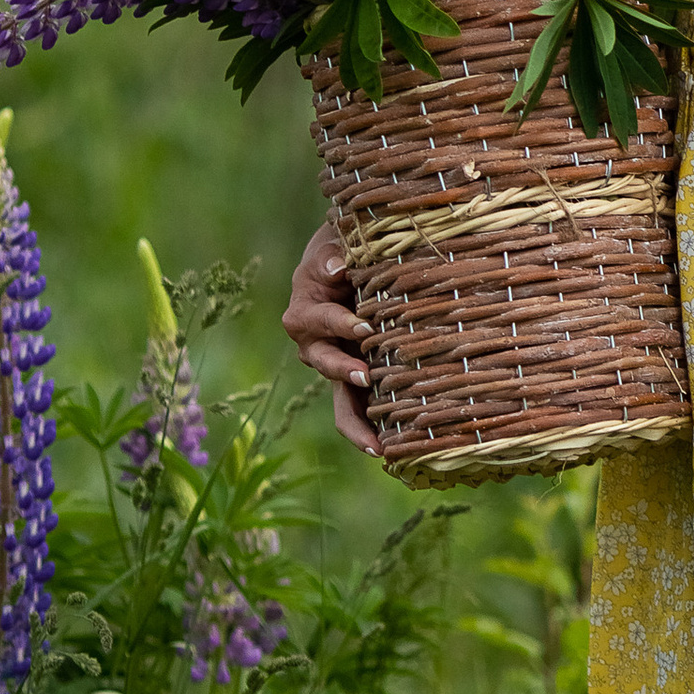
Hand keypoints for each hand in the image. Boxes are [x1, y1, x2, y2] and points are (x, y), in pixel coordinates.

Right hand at [283, 222, 378, 453]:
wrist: (352, 261)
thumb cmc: (344, 247)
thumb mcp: (335, 241)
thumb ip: (334, 253)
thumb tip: (336, 266)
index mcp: (306, 311)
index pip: (318, 321)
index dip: (338, 325)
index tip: (363, 326)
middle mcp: (315, 344)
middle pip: (324, 363)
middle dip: (344, 371)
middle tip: (367, 374)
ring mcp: (336, 365)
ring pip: (339, 398)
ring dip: (356, 420)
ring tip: (376, 443)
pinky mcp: (356, 379)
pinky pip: (355, 411)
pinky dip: (365, 432)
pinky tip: (386, 452)